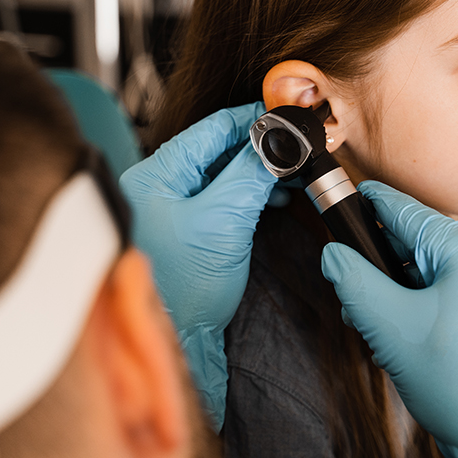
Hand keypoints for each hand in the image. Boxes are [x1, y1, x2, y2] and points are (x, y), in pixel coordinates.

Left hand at [119, 102, 275, 429]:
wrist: (178, 342)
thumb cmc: (183, 288)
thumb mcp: (222, 221)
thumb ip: (249, 173)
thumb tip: (275, 137)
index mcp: (157, 175)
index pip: (212, 129)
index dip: (253, 119)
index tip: (287, 115)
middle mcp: (162, 187)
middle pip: (220, 150)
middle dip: (263, 147)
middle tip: (299, 145)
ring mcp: (178, 211)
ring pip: (227, 175)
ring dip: (262, 172)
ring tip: (295, 172)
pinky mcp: (195, 233)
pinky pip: (228, 200)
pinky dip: (254, 195)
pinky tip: (278, 196)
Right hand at [321, 181, 457, 457]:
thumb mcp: (391, 330)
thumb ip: (355, 281)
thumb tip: (334, 252)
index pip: (409, 213)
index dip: (373, 204)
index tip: (351, 193)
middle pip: (426, 242)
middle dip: (389, 265)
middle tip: (362, 299)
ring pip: (445, 265)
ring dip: (412, 286)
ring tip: (391, 326)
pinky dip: (439, 297)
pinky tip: (422, 331)